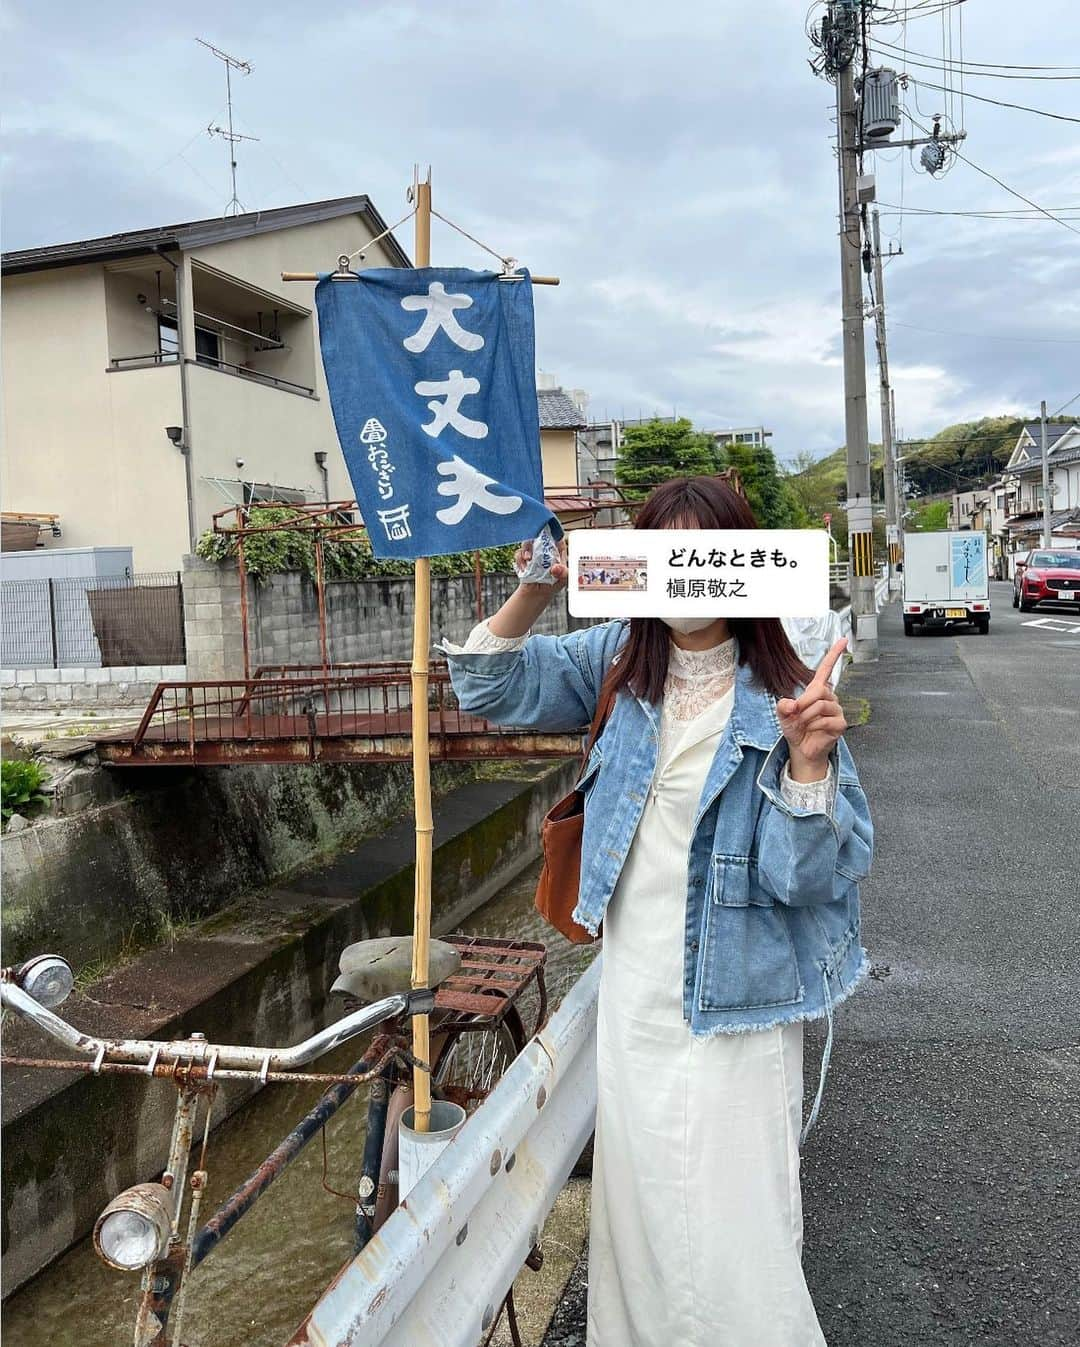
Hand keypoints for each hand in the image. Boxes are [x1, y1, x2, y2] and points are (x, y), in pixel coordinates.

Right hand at [487, 538, 568, 638]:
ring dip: (526, 549)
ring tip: (527, 559)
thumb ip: (562, 573)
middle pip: (539, 536)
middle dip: (535, 540)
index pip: (557, 537)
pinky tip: (524, 567)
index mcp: (558, 551)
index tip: (548, 537)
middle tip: (535, 549)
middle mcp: (545, 549)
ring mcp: (534, 553)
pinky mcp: (524, 558)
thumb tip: (556, 568)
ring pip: (528, 542)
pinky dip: (520, 559)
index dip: (553, 534)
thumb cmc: (553, 585)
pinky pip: (519, 553)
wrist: (538, 594)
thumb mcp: (563, 579)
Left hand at [776, 639, 847, 781]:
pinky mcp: (840, 724)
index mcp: (817, 690)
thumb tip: (790, 705)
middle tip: (796, 714)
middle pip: (819, 690)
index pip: (826, 669)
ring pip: (820, 706)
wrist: (801, 748)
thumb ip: (783, 706)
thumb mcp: (783, 714)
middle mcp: (830, 698)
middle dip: (804, 702)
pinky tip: (814, 731)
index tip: (843, 640)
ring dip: (807, 717)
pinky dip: (814, 726)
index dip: (834, 654)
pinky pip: (826, 720)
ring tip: (804, 724)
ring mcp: (837, 710)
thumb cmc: (795, 728)